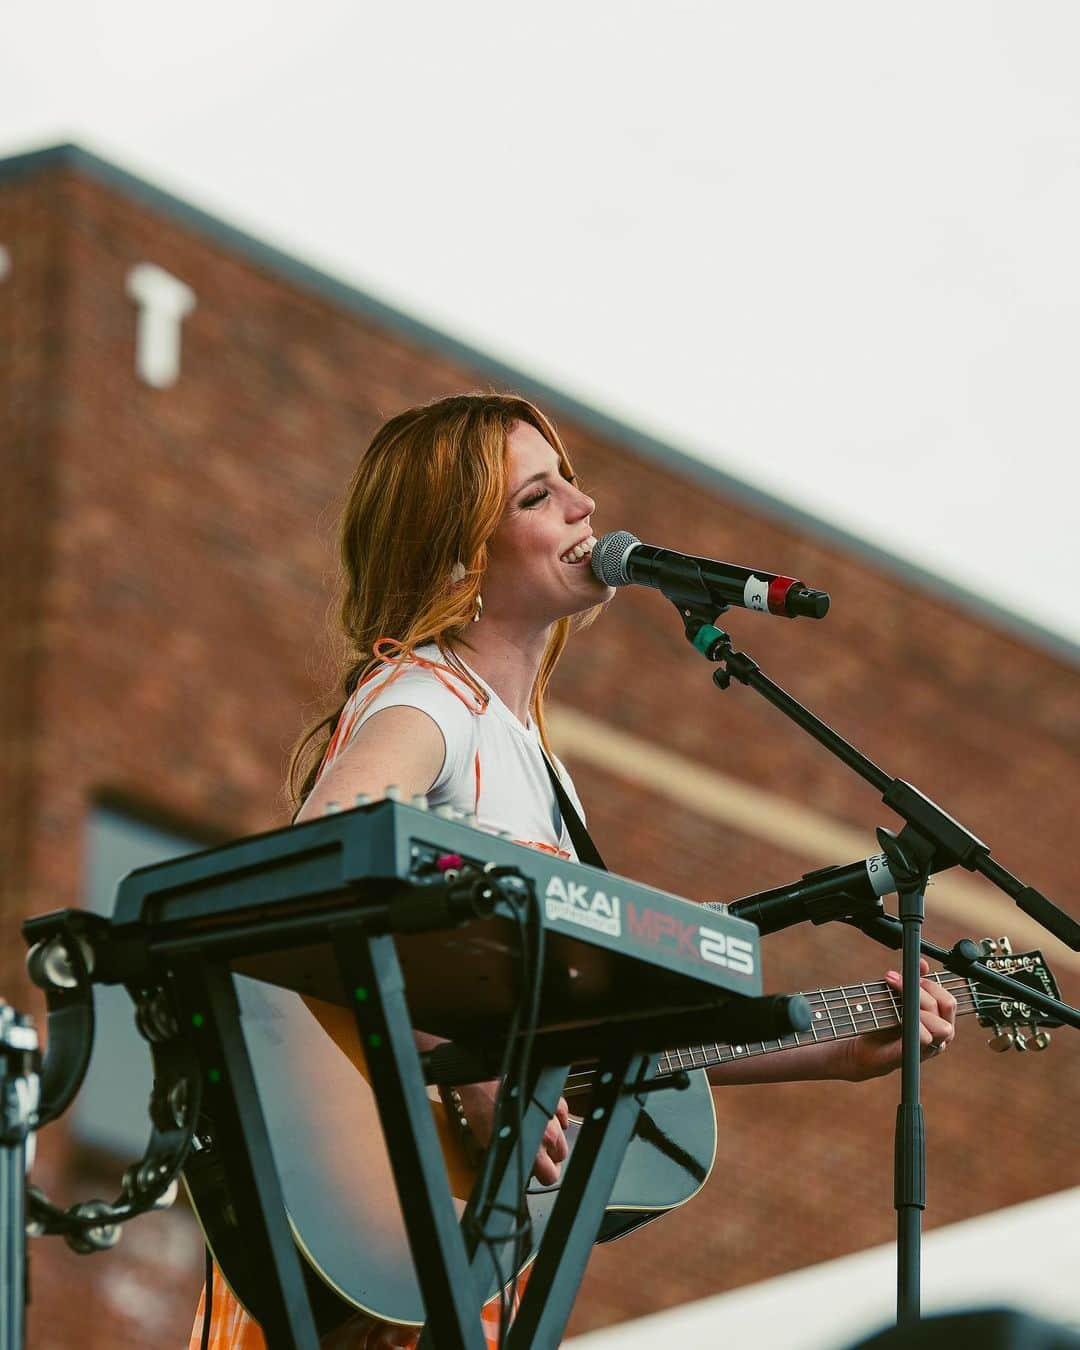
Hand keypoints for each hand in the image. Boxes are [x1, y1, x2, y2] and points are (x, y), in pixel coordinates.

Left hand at [455, 1082, 569, 1183]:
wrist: (484, 1084)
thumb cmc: (483, 1111)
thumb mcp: (494, 1147)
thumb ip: (512, 1162)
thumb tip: (517, 1170)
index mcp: (533, 1152)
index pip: (552, 1176)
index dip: (544, 1176)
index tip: (538, 1173)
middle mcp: (547, 1135)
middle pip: (560, 1157)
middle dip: (549, 1158)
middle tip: (536, 1153)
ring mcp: (552, 1116)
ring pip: (563, 1138)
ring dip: (553, 1139)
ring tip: (538, 1136)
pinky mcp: (553, 1099)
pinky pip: (563, 1114)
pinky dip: (557, 1119)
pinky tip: (547, 1119)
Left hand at [840, 958, 957, 1081]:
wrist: (864, 1047)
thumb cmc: (884, 1022)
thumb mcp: (898, 997)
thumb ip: (912, 982)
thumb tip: (922, 963)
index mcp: (941, 1020)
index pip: (948, 999)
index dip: (931, 984)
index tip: (910, 975)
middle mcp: (941, 1035)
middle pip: (947, 1006)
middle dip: (923, 991)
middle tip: (899, 983)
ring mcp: (931, 1047)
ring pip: (941, 1025)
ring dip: (918, 1007)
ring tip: (897, 1003)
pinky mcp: (915, 1056)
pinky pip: (925, 1038)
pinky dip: (913, 1025)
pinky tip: (899, 1019)